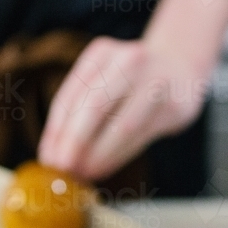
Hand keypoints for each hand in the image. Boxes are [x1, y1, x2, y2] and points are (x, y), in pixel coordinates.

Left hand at [37, 36, 208, 181]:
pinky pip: (140, 136)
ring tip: (84, 174)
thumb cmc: (129, 84)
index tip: (47, 158)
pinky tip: (104, 168)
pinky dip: (118, 156)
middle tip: (63, 169)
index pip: (71, 95)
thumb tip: (54, 156)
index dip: (56, 130)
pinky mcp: (174, 105)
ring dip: (99, 155)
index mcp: (101, 53)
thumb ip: (79, 111)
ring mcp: (155, 80)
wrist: (180, 70)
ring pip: (122, 125)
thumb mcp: (103, 82)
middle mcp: (129, 61)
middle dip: (75, 142)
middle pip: (95, 105)